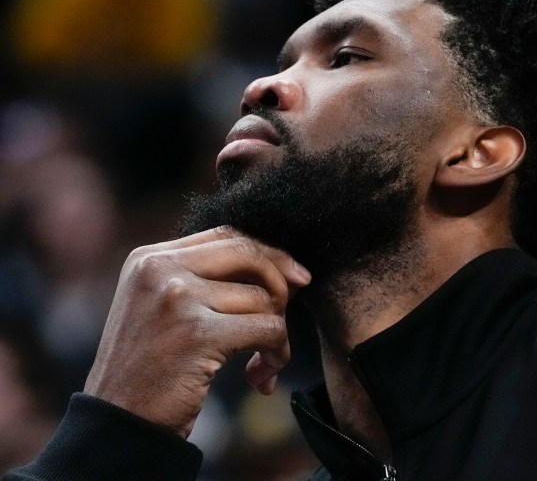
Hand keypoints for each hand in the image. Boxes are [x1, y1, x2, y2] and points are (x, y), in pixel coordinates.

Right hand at [84, 226, 310, 436]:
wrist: (116, 426)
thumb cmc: (149, 368)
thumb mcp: (161, 306)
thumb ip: (206, 280)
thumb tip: (283, 269)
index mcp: (150, 257)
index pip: (226, 236)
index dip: (267, 253)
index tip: (293, 276)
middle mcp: (159, 268)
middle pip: (247, 253)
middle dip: (280, 282)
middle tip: (286, 312)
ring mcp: (176, 298)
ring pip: (262, 297)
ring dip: (277, 332)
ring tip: (266, 360)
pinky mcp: (196, 334)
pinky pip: (266, 329)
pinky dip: (277, 352)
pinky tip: (262, 377)